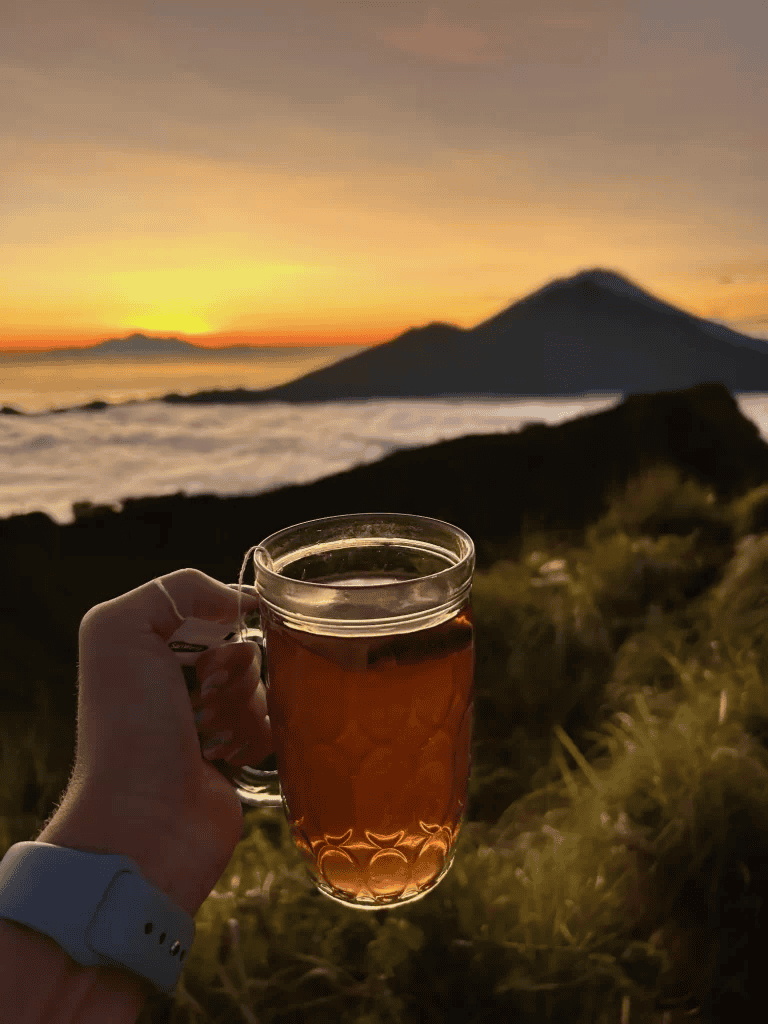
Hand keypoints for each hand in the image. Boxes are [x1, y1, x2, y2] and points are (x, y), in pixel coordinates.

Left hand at [37, 569, 271, 915]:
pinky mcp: (240, 755)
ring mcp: (211, 720)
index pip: (210, 607)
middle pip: (242, 645)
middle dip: (232, 669)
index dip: (222, 618)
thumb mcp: (121, 631)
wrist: (146, 824)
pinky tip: (226, 758)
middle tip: (200, 698)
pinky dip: (257, 737)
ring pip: (263, 685)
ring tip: (207, 739)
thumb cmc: (129, 727)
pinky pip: (276, 723)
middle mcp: (176, 681)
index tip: (214, 642)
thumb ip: (178, 590)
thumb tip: (238, 601)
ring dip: (241, 708)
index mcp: (146, 647)